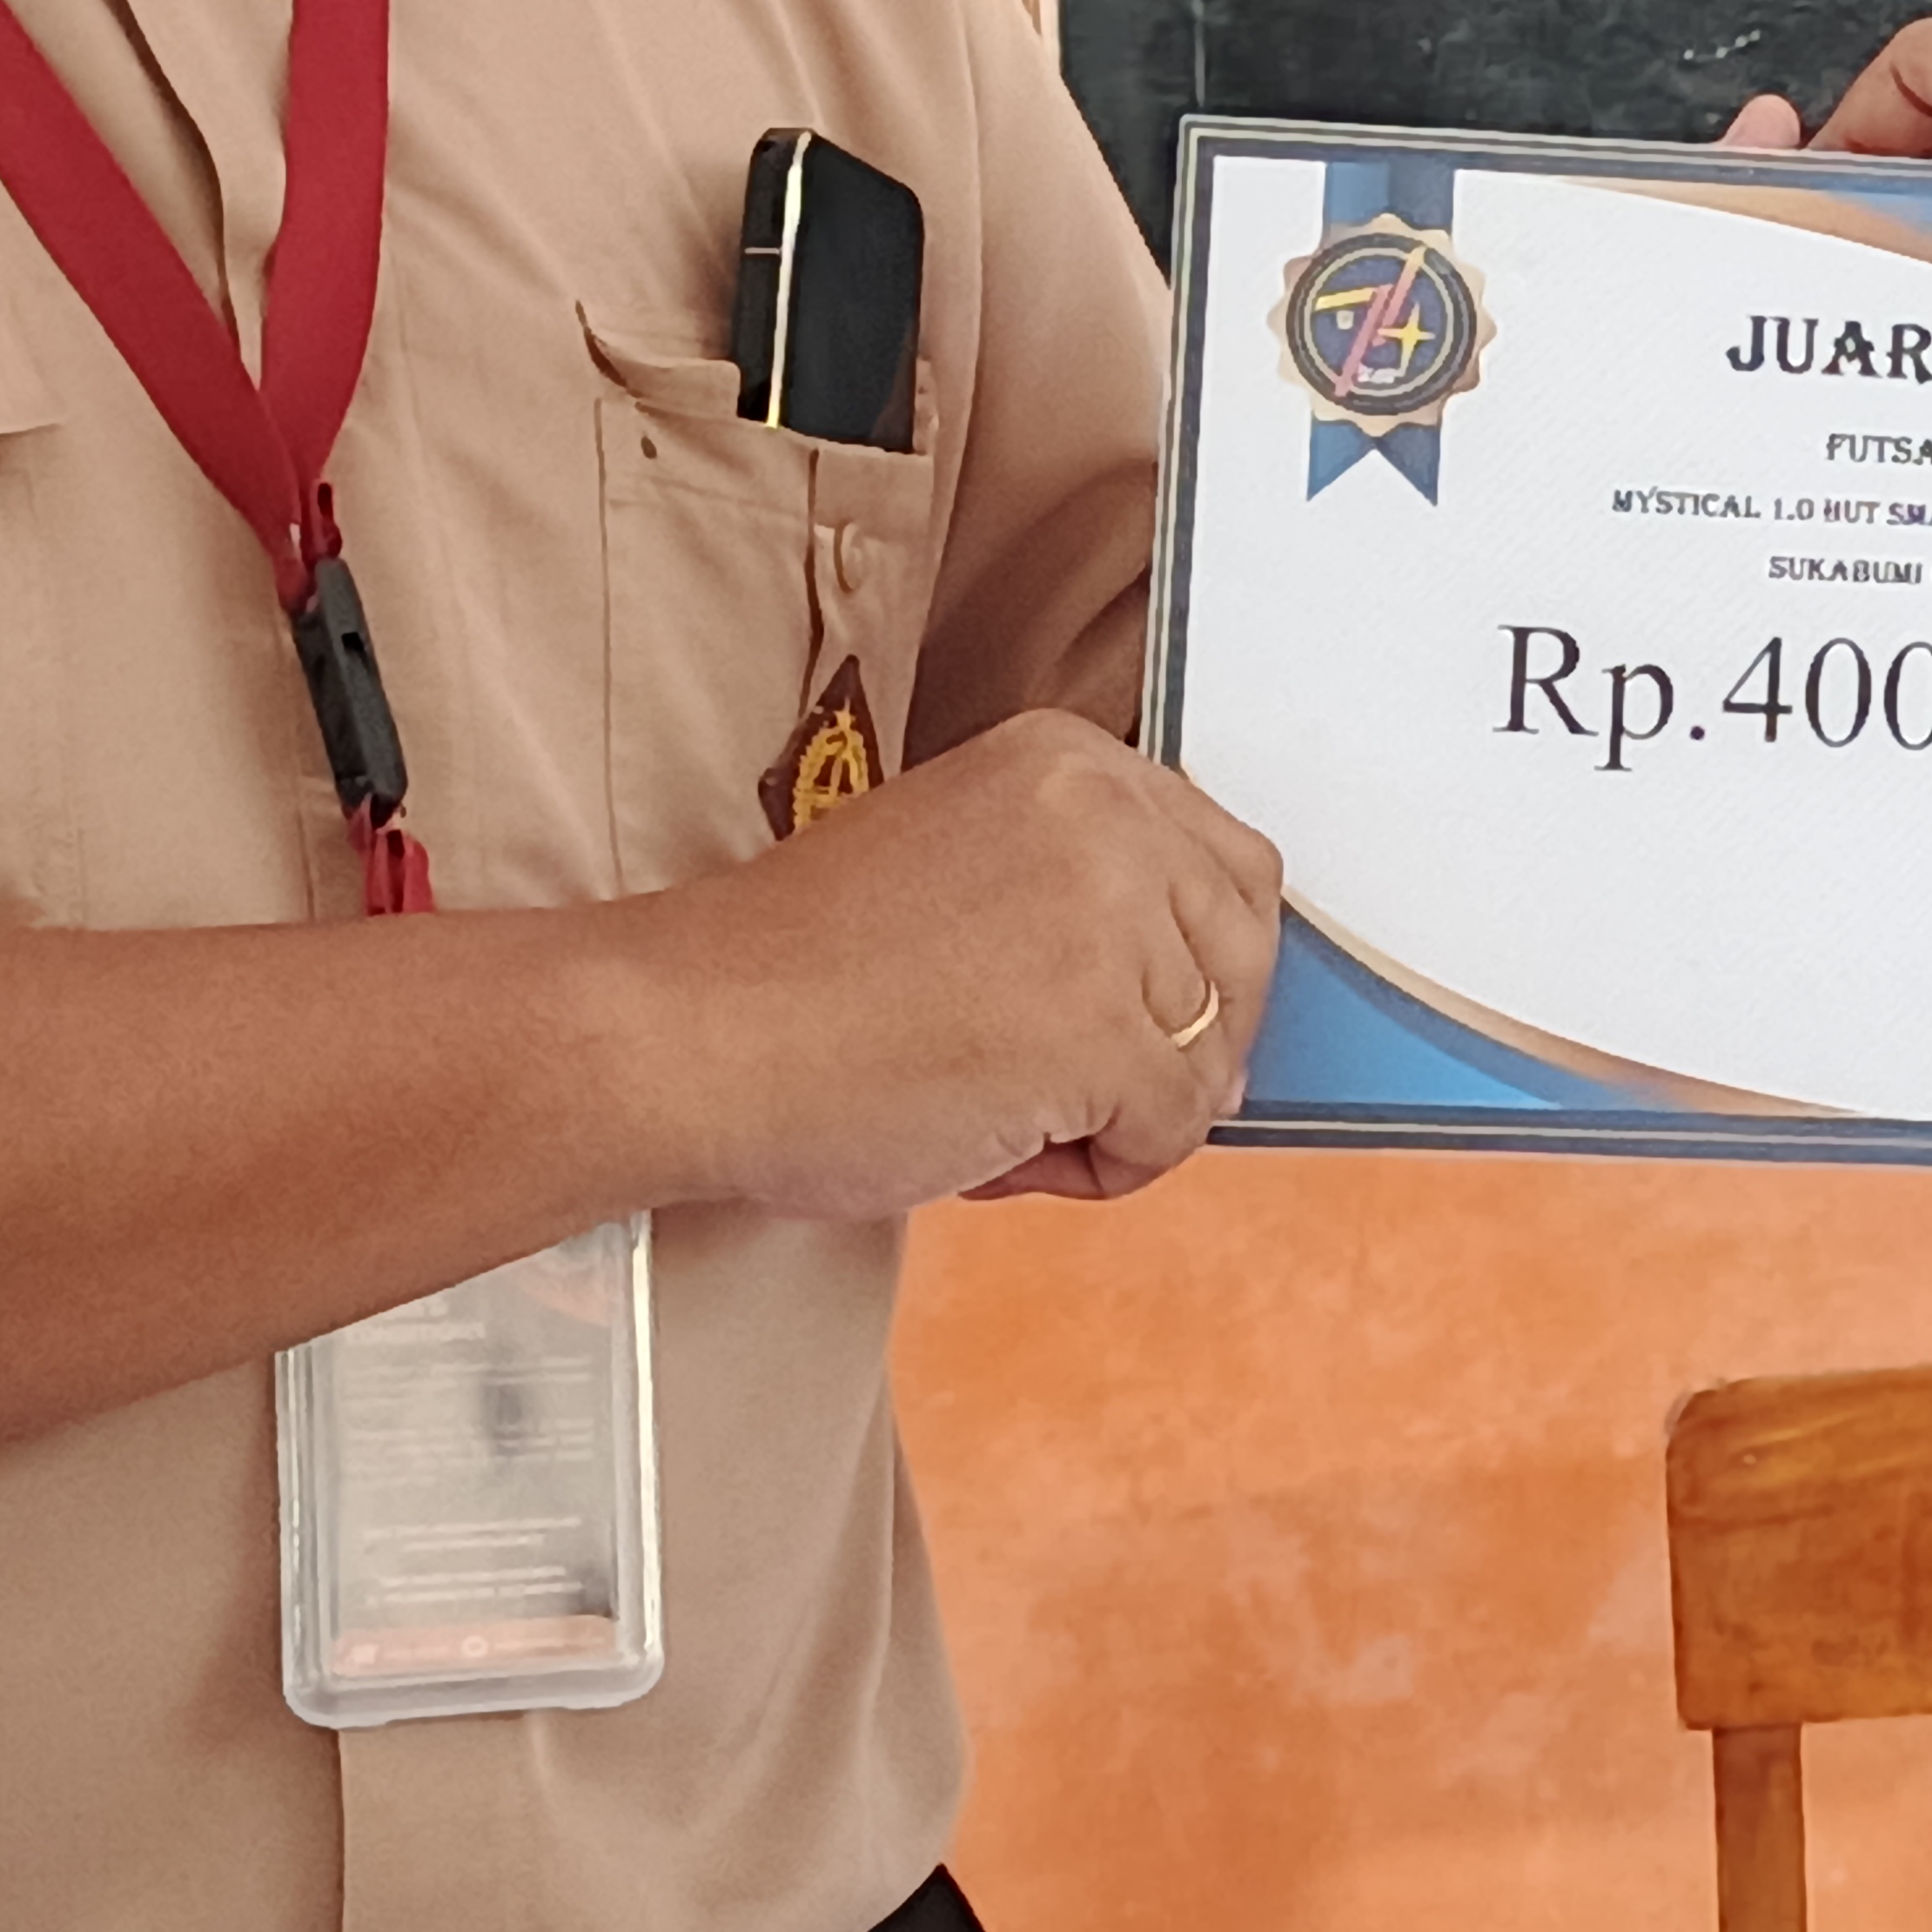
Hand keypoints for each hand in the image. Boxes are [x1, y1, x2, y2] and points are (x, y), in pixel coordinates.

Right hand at [554, 709, 1279, 1218]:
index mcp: (1069, 761)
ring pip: (1210, 1059)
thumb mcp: (964, 874)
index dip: (1184, 971)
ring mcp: (1115, 919)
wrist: (687, 1036)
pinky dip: (1101, 1170)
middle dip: (1174, 1044)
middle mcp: (1107, 816)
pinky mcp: (1106, 1031)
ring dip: (1117, 1115)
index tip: (1105, 1016)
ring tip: (990, 1110)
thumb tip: (1209, 1038)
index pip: (1226, 867)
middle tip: (1054, 1084)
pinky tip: (995, 1146)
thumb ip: (1084, 913)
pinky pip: (1175, 1132)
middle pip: (1244, 959)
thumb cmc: (787, 981)